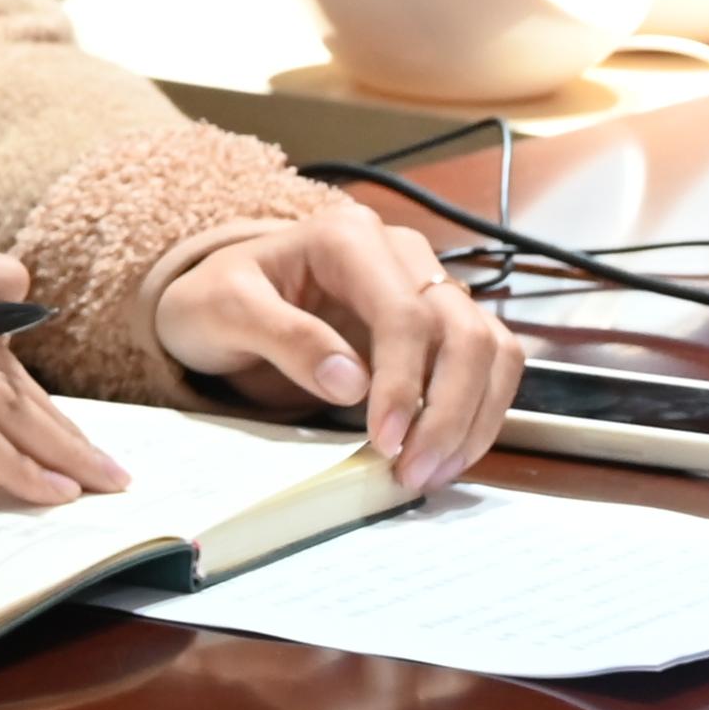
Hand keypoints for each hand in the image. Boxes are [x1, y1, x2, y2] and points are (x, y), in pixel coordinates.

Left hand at [153, 202, 519, 490]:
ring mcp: (430, 286)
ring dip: (475, 418)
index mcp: (348, 237)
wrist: (222, 302)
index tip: (385, 441)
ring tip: (431, 472)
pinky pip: (489, 366)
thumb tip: (352, 383)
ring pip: (491, 350)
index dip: (404, 383)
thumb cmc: (216, 300)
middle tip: (413, 472)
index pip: (405, 313)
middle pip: (464, 333)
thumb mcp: (222, 311)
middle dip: (449, 410)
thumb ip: (283, 337)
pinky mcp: (442, 324)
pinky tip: (445, 455)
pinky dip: (479, 413)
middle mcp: (403, 253)